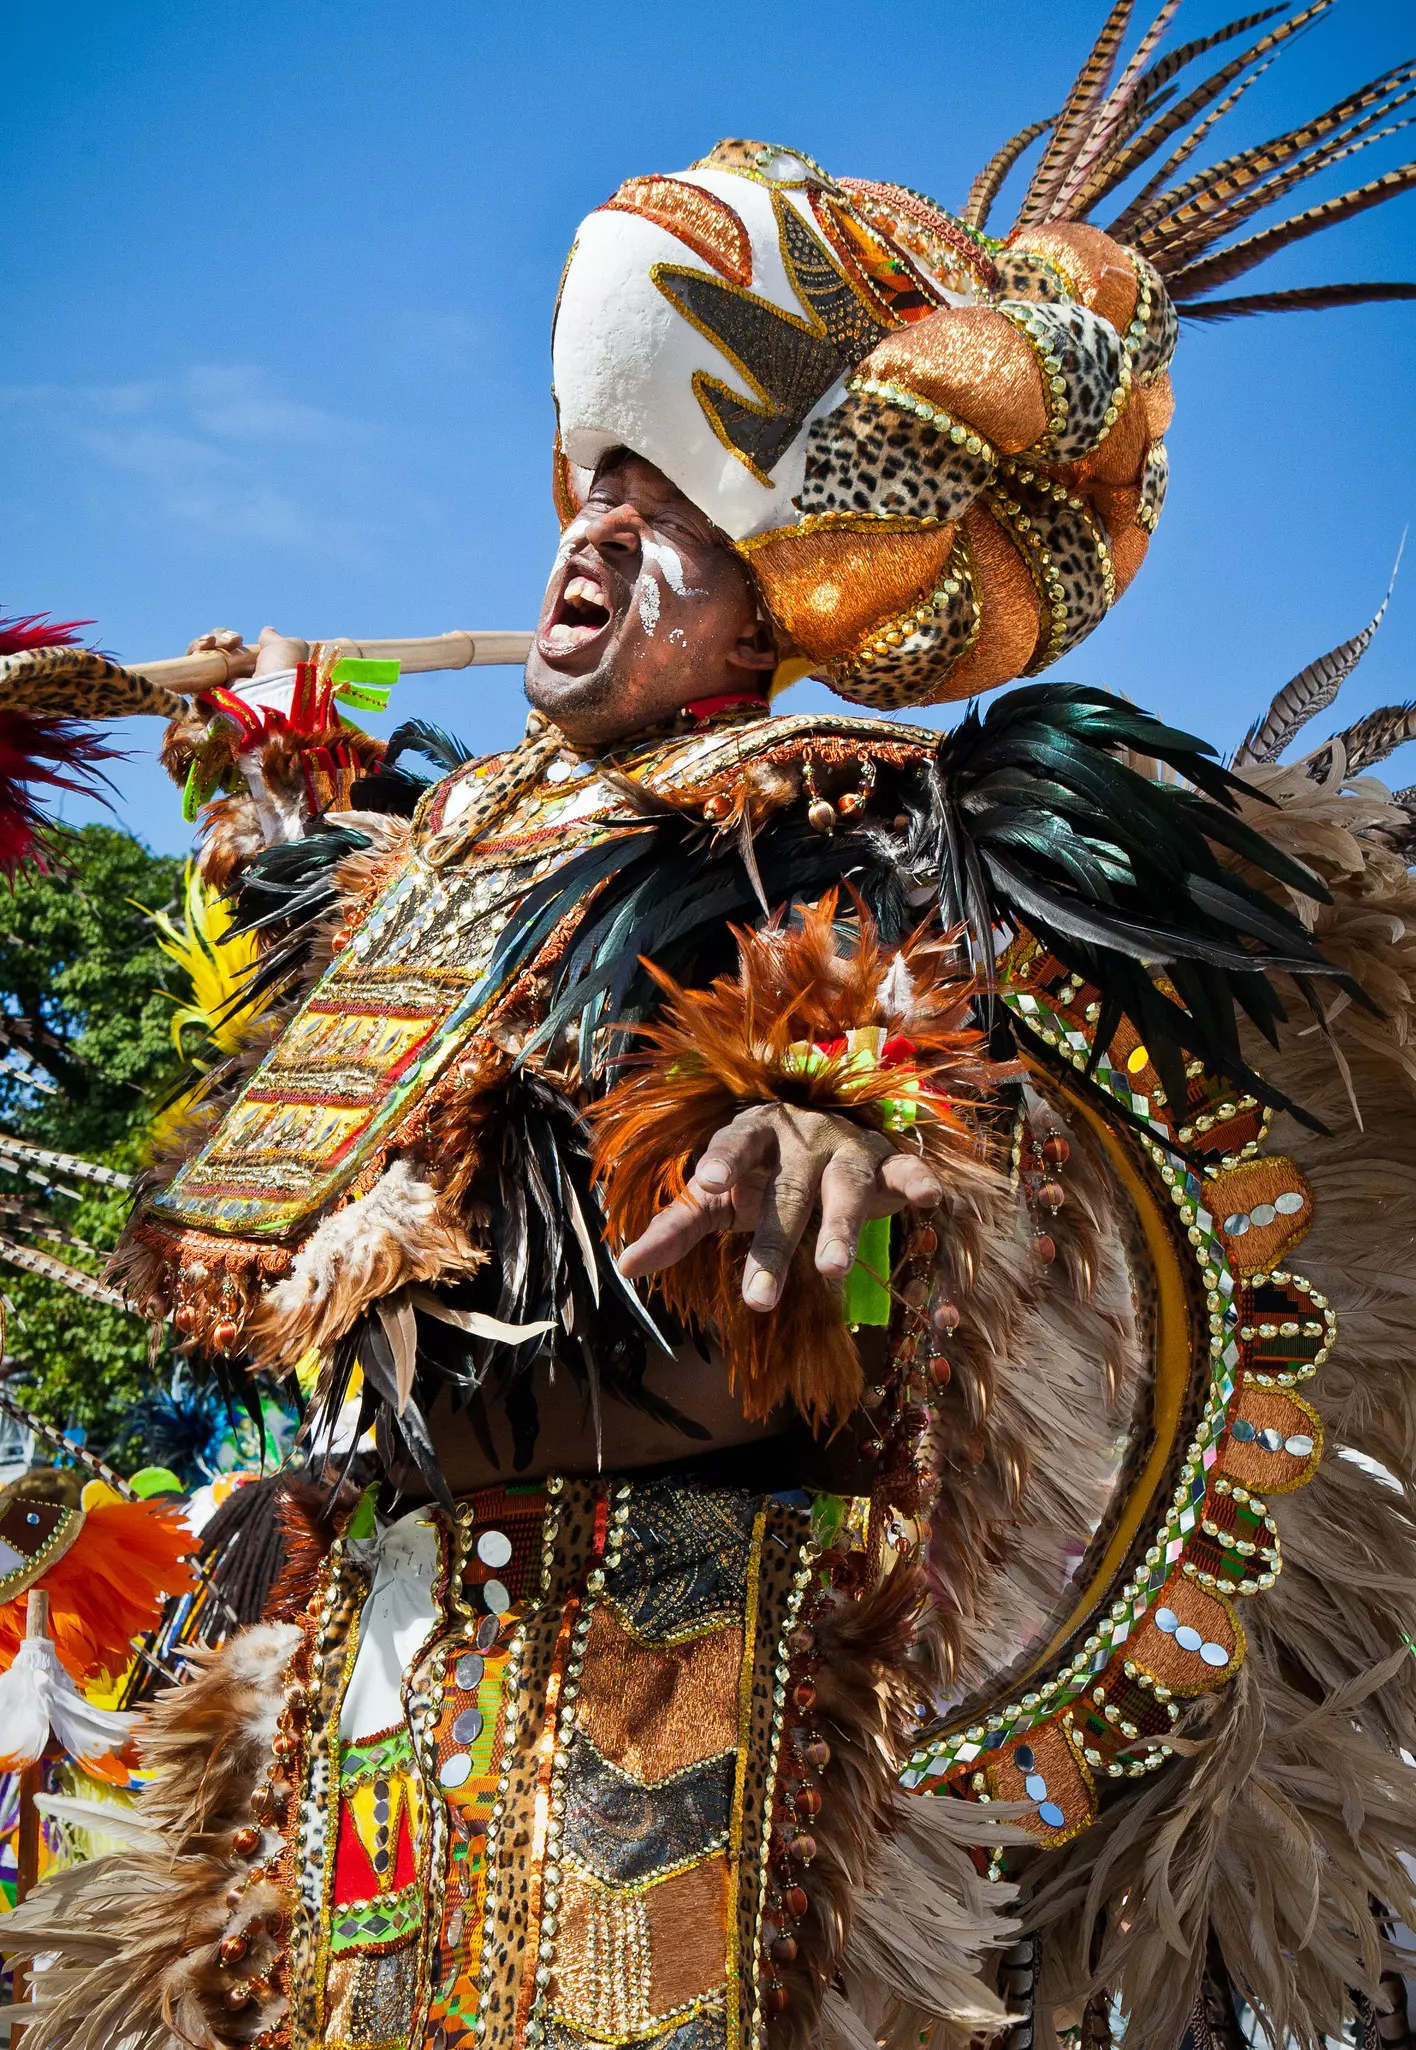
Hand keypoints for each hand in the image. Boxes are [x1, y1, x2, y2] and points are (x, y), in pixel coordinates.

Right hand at [185, 625, 308, 682]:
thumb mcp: (288, 647)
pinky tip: (204, 647)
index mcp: (251, 668)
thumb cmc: (283, 670)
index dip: (227, 638)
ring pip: (200, 656)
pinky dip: (194, 651)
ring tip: (211, 642)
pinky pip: (190, 666)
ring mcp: (217, 686)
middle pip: (213, 649)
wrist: (274, 693)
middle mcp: (233, 677)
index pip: (229, 649)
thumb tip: (266, 631)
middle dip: (217, 637)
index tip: (237, 638)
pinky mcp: (202, 692)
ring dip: (203, 642)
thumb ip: (274, 638)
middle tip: (231, 642)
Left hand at [617, 1102, 941, 1311]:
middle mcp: (800, 1138)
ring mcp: (846, 1149)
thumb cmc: (762, 1174)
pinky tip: (928, 1198)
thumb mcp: (720, 1198)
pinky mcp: (887, 1163)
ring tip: (832, 1270)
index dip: (724, 1161)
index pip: (734, 1145)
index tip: (709, 1182)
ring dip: (842, 1226)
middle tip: (758, 1301)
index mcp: (753, 1135)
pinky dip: (917, 1181)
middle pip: (787, 1192)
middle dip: (775, 1244)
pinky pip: (904, 1170)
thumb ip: (676, 1228)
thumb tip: (625, 1267)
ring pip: (844, 1186)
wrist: (826, 1134)